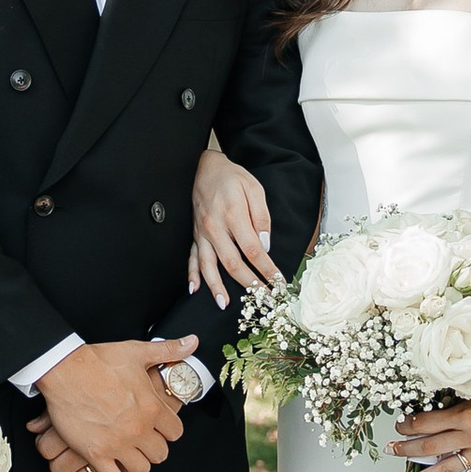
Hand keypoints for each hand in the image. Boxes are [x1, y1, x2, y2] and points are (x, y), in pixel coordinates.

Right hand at [27, 338, 186, 471]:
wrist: (65, 370)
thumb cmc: (99, 360)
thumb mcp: (138, 351)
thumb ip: (169, 350)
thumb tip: (193, 342)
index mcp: (152, 407)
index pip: (175, 433)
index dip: (168, 431)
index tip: (159, 428)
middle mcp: (138, 429)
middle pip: (160, 454)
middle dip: (153, 449)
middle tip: (143, 443)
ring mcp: (117, 444)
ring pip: (141, 469)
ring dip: (137, 464)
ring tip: (130, 457)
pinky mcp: (96, 453)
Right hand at [188, 144, 278, 308]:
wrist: (204, 167)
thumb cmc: (232, 177)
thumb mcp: (254, 188)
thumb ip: (261, 216)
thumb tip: (264, 244)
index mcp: (233, 215)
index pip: (253, 250)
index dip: (267, 269)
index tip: (278, 283)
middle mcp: (215, 227)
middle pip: (232, 263)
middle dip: (249, 284)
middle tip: (262, 300)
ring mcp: (202, 233)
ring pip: (209, 265)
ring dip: (216, 286)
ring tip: (224, 304)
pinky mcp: (195, 235)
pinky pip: (191, 257)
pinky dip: (191, 274)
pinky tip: (194, 289)